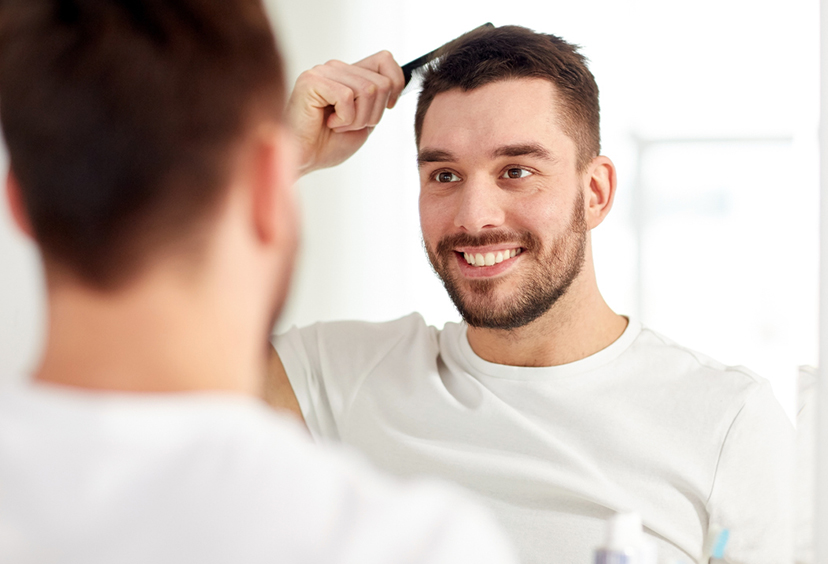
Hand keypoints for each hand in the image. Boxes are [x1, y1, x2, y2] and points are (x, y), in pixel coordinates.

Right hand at [286, 51, 404, 175]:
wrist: (305, 161)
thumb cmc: (329, 144)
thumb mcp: (365, 120)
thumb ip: (379, 100)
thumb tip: (396, 84)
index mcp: (348, 74)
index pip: (385, 60)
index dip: (395, 84)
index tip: (388, 106)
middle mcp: (335, 68)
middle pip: (381, 84)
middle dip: (373, 114)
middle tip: (349, 125)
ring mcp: (322, 72)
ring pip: (367, 90)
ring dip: (357, 119)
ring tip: (337, 125)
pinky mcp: (311, 81)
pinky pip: (347, 97)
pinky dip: (343, 119)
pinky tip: (327, 123)